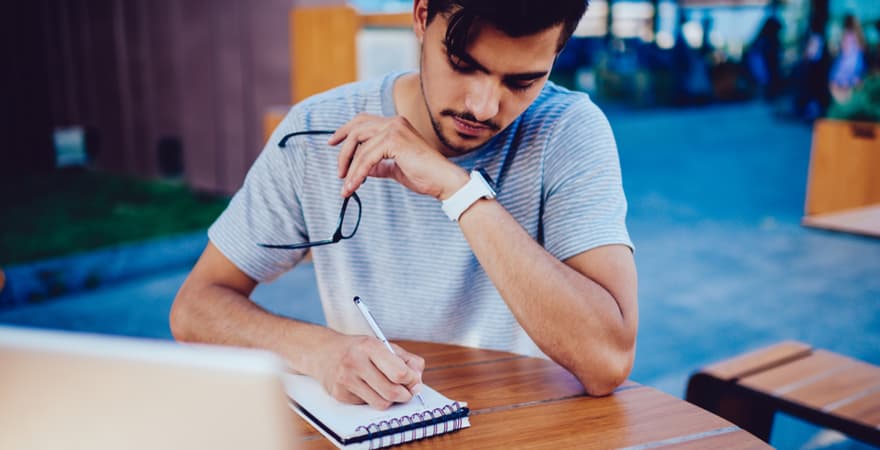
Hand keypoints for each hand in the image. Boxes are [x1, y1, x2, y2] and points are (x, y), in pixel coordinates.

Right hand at [311, 333, 424, 409]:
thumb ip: (406, 360)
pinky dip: (373, 399)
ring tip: (388, 389)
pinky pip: (367, 405)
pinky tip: (367, 388)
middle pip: (392, 392)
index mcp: (369, 346)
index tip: (414, 381)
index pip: (399, 372)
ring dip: (390, 400)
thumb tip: (418, 381)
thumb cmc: (358, 349)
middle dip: (405, 395)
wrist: (323, 352)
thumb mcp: (382, 345)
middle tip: (407, 391)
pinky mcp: (340, 395)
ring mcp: (346, 380)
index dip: (412, 380)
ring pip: (381, 403)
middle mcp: (355, 362)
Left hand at [328, 114, 468, 199]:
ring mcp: (394, 129)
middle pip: (357, 129)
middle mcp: (394, 122)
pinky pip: (367, 158)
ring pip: (360, 147)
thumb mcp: (395, 168)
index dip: (345, 130)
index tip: (332, 143)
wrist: (443, 181)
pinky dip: (357, 173)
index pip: (363, 121)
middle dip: (343, 150)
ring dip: (349, 168)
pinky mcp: (394, 141)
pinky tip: (354, 186)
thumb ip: (378, 164)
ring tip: (346, 187)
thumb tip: (362, 169)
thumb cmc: (424, 175)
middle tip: (338, 172)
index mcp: (396, 124)